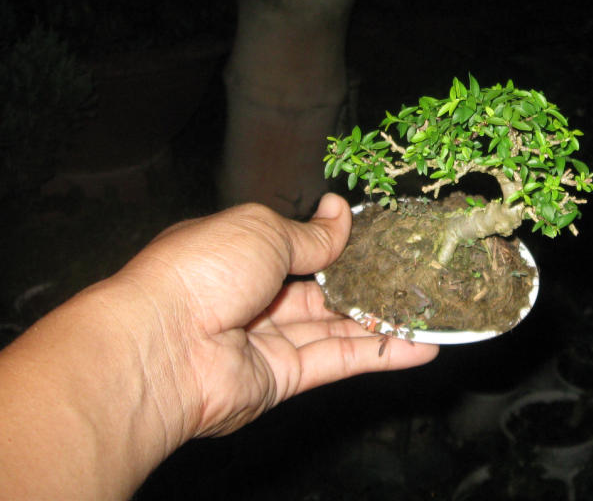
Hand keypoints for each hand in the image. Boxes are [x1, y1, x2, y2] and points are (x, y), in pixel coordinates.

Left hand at [110, 193, 438, 438]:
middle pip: (319, 291)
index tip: (380, 235)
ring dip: (381, 320)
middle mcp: (250, 296)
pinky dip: (378, 353)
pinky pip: (336, 361)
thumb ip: (312, 234)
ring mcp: (265, 340)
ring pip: (334, 328)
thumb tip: (341, 212)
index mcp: (237, 251)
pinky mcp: (281, 379)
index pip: (296, 245)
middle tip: (413, 274)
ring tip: (429, 310)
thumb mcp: (263, 230)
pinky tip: (420, 344)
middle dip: (365, 283)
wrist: (163, 346)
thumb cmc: (200, 270)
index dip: (337, 242)